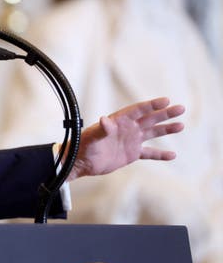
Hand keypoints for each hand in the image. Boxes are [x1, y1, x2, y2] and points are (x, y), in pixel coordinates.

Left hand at [68, 97, 184, 180]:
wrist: (80, 162)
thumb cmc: (82, 146)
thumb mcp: (91, 137)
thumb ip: (100, 129)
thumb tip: (104, 120)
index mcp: (118, 121)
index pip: (137, 110)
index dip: (151, 105)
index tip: (165, 100)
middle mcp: (127, 128)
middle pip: (149, 119)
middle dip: (164, 113)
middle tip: (181, 108)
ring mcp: (130, 140)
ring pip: (152, 133)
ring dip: (166, 129)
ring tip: (181, 125)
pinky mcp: (131, 154)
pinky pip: (149, 153)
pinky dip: (160, 154)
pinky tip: (172, 155)